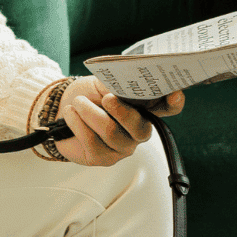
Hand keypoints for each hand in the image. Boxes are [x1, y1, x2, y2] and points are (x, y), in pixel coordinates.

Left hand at [44, 78, 185, 166]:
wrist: (61, 110)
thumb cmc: (87, 96)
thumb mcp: (103, 82)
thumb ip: (117, 82)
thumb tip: (123, 79)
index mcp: (144, 109)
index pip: (168, 108)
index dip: (174, 103)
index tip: (174, 94)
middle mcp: (138, 131)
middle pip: (139, 127)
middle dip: (121, 111)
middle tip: (106, 98)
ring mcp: (122, 147)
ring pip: (111, 132)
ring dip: (90, 113)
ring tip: (78, 103)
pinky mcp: (103, 158)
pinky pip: (92, 141)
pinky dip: (78, 124)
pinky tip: (71, 114)